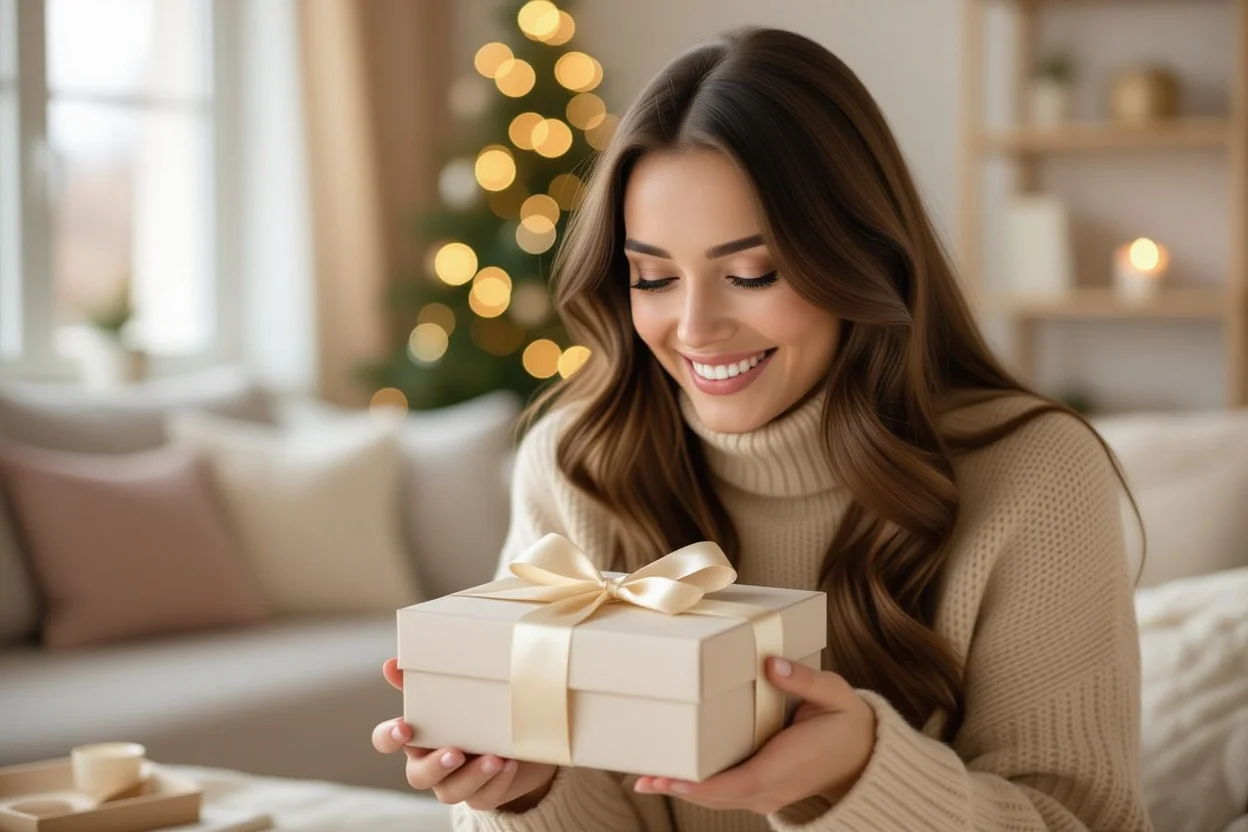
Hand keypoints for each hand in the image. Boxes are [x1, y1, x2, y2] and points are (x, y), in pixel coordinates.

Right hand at [371, 658, 557, 811]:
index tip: (404, 728)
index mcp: (417, 735)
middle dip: (435, 766)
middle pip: (417, 775)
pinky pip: (483, 797)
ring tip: (493, 759)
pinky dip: (496, 782)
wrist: (521, 733)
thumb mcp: (455, 691)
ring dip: (472, 775)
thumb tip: (391, 665)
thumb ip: (425, 680)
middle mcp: (430, 762)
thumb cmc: (477, 708)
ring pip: (451, 791)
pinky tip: (508, 764)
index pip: (386, 740)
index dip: (389, 737)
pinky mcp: (482, 794)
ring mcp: (456, 781)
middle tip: (455, 752)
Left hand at [633, 657, 875, 814]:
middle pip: (718, 795)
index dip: (702, 784)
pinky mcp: (762, 792)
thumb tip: (774, 665)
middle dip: (679, 786)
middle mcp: (772, 788)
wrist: (862, 755)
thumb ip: (805, 681)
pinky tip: (672, 776)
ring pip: (718, 798)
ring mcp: (766, 795)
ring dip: (683, 789)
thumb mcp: (834, 694)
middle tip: (642, 775)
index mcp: (787, 766)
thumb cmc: (846, 721)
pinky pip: (725, 793)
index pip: (738, 782)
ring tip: (646, 776)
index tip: (670, 777)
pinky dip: (697, 787)